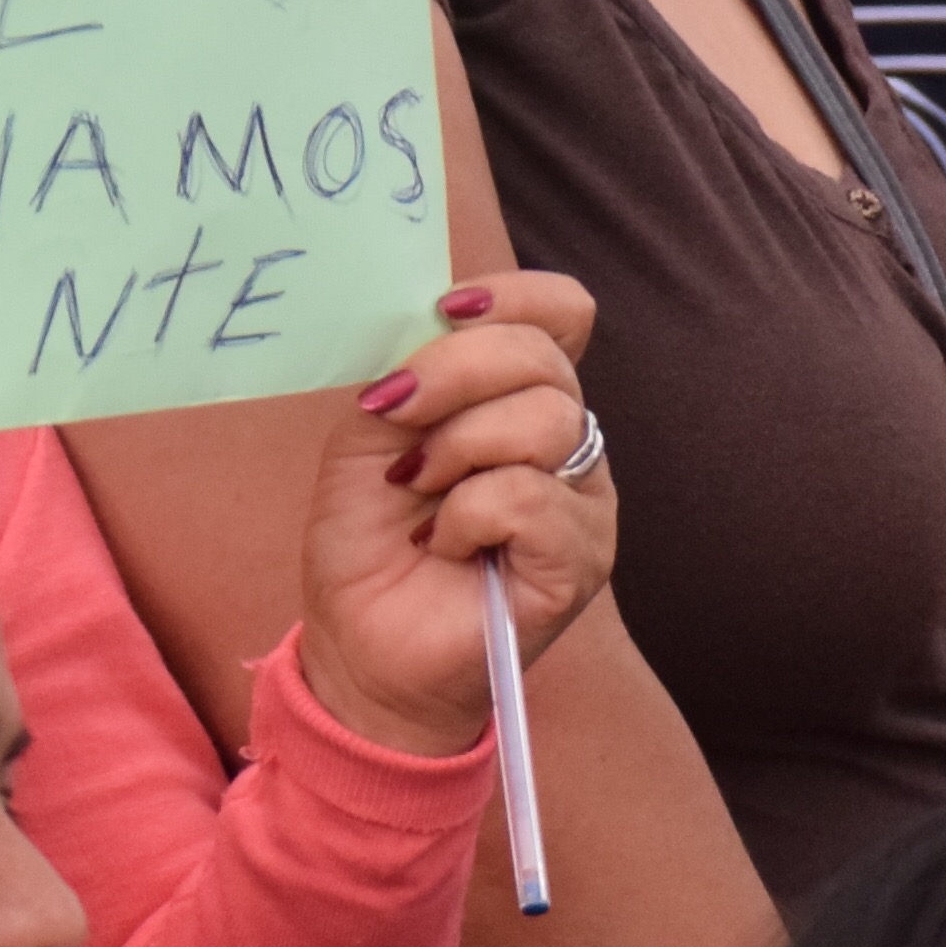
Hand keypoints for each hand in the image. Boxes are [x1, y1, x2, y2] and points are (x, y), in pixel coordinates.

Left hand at [292, 270, 610, 757]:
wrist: (361, 651)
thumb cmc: (371, 546)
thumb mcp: (370, 436)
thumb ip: (411, 372)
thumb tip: (443, 319)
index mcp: (524, 400)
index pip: (564, 313)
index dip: (515, 295)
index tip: (446, 309)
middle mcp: (569, 444)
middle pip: (544, 356)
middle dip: (453, 373)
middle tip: (394, 417)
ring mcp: (583, 503)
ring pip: (543, 420)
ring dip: (456, 449)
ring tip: (422, 495)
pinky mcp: (581, 560)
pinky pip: (529, 496)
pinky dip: (468, 514)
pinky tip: (447, 545)